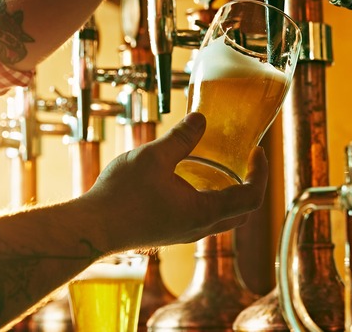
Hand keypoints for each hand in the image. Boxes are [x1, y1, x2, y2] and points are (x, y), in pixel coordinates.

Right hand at [82, 112, 267, 249]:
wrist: (90, 228)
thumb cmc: (121, 195)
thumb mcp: (154, 156)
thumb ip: (181, 137)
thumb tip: (200, 119)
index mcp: (204, 212)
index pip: (252, 197)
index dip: (261, 173)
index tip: (257, 151)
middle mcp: (199, 228)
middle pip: (243, 213)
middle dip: (251, 186)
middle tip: (246, 160)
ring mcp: (184, 233)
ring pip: (223, 218)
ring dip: (230, 194)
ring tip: (221, 166)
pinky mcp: (169, 232)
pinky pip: (202, 218)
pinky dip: (210, 199)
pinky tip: (190, 179)